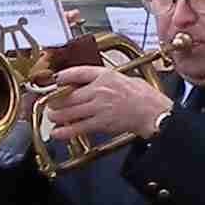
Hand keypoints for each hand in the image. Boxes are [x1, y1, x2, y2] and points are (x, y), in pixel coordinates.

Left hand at [40, 63, 165, 150]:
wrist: (153, 112)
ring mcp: (99, 107)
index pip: (78, 72)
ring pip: (70, 111)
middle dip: (55, 101)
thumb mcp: (123, 77)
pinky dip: (65, 131)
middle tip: (51, 104)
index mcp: (105, 75)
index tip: (56, 80)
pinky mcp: (101, 123)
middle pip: (69, 94)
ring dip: (57, 115)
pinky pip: (78, 127)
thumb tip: (88, 83)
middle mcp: (100, 89)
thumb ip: (105, 79)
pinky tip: (57, 132)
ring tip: (52, 117)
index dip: (63, 76)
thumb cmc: (143, 96)